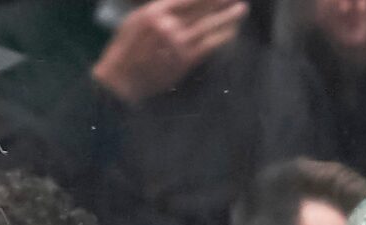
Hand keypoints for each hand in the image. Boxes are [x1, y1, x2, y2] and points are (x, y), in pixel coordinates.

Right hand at [92, 0, 248, 103]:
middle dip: (220, 1)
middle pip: (200, 7)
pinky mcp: (186, 59)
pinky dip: (222, 37)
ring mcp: (178, 41)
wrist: (123, 76)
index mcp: (154, 10)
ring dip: (227, 16)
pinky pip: (209, 45)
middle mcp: (168, 23)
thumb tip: (181, 5)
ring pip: (208, 25)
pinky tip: (233, 32)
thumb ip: (159, 11)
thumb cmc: (127, 48)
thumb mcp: (137, 19)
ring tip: (242, 9)